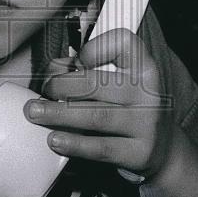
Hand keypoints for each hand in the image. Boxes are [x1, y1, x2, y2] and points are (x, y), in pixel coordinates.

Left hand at [24, 29, 176, 180]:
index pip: (124, 43)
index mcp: (142, 67)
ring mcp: (146, 124)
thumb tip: (52, 71)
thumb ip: (84, 70)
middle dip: (60, 86)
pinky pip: (101, 148)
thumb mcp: (115, 83)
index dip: (96, 48)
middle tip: (43, 92)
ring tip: (35, 112)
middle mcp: (148, 93)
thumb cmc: (127, 106)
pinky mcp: (139, 153)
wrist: (162, 148)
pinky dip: (74, 143)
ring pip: (96, 116)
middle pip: (97, 82)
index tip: (78, 60)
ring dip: (58, 113)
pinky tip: (55, 140)